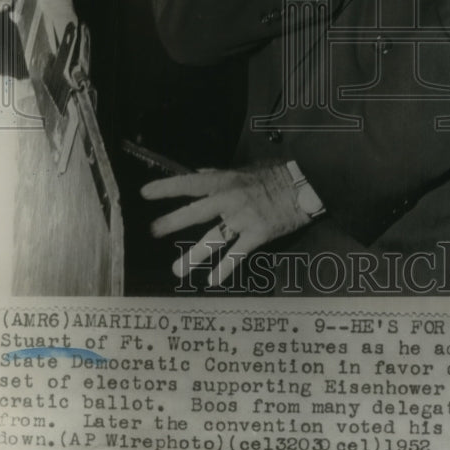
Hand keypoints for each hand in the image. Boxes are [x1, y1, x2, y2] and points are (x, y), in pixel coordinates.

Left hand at [141, 163, 310, 286]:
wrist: (304, 186)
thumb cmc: (273, 175)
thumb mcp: (244, 169)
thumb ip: (219, 174)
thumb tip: (197, 173)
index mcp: (225, 181)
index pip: (190, 182)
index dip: (167, 187)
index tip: (145, 193)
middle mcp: (231, 199)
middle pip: (196, 212)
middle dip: (172, 222)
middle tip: (153, 231)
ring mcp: (244, 218)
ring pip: (214, 238)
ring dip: (195, 255)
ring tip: (177, 270)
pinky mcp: (258, 234)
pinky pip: (238, 254)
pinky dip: (225, 268)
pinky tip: (213, 280)